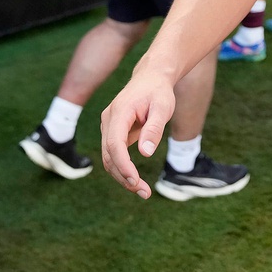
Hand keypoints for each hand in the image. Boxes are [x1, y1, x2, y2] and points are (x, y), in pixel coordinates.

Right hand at [99, 69, 177, 198]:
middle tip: (144, 193)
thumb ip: (154, 129)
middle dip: (124, 176)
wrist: (151, 78)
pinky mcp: (112, 131)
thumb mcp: (163, 107)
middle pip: (109, 154)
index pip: (114, 143)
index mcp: (119, 112)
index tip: (135, 180)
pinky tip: (136, 180)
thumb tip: (145, 153)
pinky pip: (113, 154)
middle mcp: (108, 119)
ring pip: (109, 157)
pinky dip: (122, 168)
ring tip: (143, 191)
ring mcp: (108, 126)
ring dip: (122, 176)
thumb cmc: (159, 92)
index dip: (122, 164)